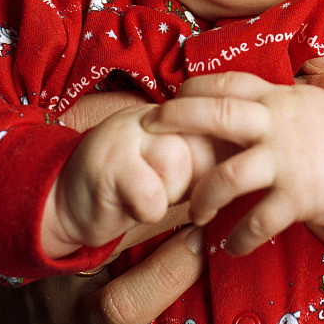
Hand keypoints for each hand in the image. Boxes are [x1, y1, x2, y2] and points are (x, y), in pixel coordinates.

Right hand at [42, 104, 215, 257]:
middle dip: (191, 183)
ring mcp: (130, 132)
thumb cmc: (136, 189)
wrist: (71, 202)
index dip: (218, 166)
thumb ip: (211, 157)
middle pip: (205, 150)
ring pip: (179, 168)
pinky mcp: (110, 161)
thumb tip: (252, 162)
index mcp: (177, 112)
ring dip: (166, 196)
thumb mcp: (178, 168)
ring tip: (143, 193)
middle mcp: (156, 113)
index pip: (221, 131)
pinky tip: (127, 203)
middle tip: (162, 188)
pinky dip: (144, 210)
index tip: (203, 181)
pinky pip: (152, 196)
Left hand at [154, 72, 323, 255]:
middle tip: (147, 132)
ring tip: (194, 213)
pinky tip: (230, 247)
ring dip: (203, 196)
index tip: (170, 98)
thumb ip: (277, 107)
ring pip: (228, 175)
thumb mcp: (310, 106)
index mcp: (279, 100)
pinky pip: (258, 221)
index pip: (227, 83)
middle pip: (216, 114)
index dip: (193, 88)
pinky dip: (238, 237)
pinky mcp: (301, 196)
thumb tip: (248, 107)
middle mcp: (278, 124)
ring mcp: (288, 160)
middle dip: (177, 120)